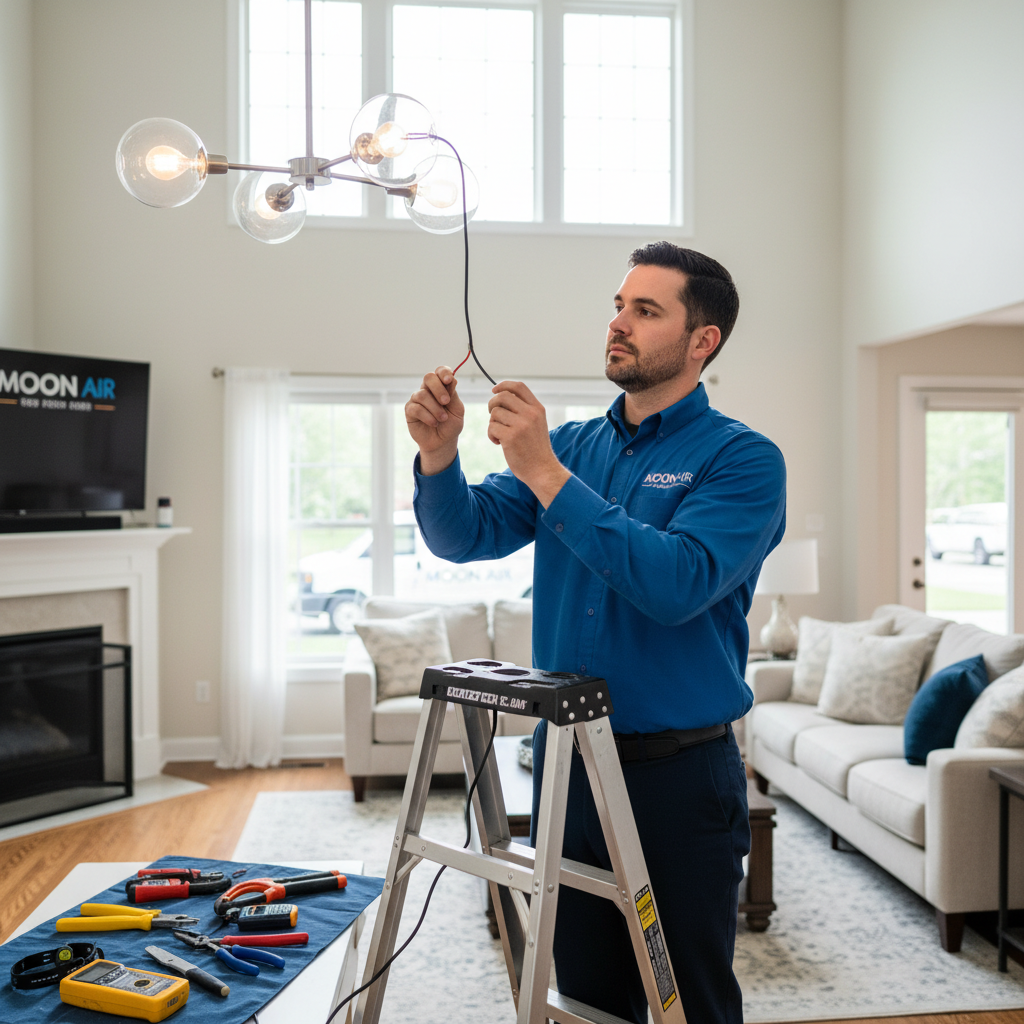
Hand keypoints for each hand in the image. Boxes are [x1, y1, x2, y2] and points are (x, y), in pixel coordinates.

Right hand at [406, 366, 464, 474]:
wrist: (442, 442)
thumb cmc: (450, 424)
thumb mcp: (457, 410)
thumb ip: (453, 395)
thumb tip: (452, 379)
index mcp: (442, 386)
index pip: (440, 372)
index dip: (444, 372)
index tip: (449, 380)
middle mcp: (428, 390)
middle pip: (428, 377)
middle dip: (438, 389)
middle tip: (446, 402)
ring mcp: (417, 399)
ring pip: (422, 395)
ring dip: (435, 408)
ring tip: (442, 419)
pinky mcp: (410, 410)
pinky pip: (416, 408)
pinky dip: (427, 416)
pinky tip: (434, 423)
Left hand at [488, 381, 569, 507]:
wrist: (542, 469)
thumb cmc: (535, 448)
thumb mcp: (536, 423)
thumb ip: (524, 409)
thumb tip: (502, 396)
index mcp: (537, 408)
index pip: (518, 386)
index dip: (504, 385)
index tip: (494, 390)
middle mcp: (530, 414)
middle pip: (502, 396)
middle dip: (492, 404)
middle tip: (493, 415)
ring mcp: (521, 425)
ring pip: (495, 413)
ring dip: (492, 424)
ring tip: (500, 435)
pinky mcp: (511, 437)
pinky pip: (492, 427)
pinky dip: (492, 435)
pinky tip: (499, 443)